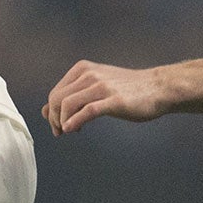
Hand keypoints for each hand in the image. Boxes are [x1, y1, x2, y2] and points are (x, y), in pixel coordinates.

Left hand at [44, 60, 170, 134]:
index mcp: (83, 69)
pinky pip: (87, 111)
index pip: (55, 93)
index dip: (51, 112)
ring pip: (67, 104)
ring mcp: (102, 87)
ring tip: (68, 132)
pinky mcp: (114, 100)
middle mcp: (89, 75)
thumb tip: (44, 112)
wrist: (158, 88)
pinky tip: (74, 130)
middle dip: (54, 119)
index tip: (58, 126)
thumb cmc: (127, 90)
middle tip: (60, 133)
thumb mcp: (95, 88)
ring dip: (62, 122)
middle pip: (56, 99)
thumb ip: (72, 97)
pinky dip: (75, 122)